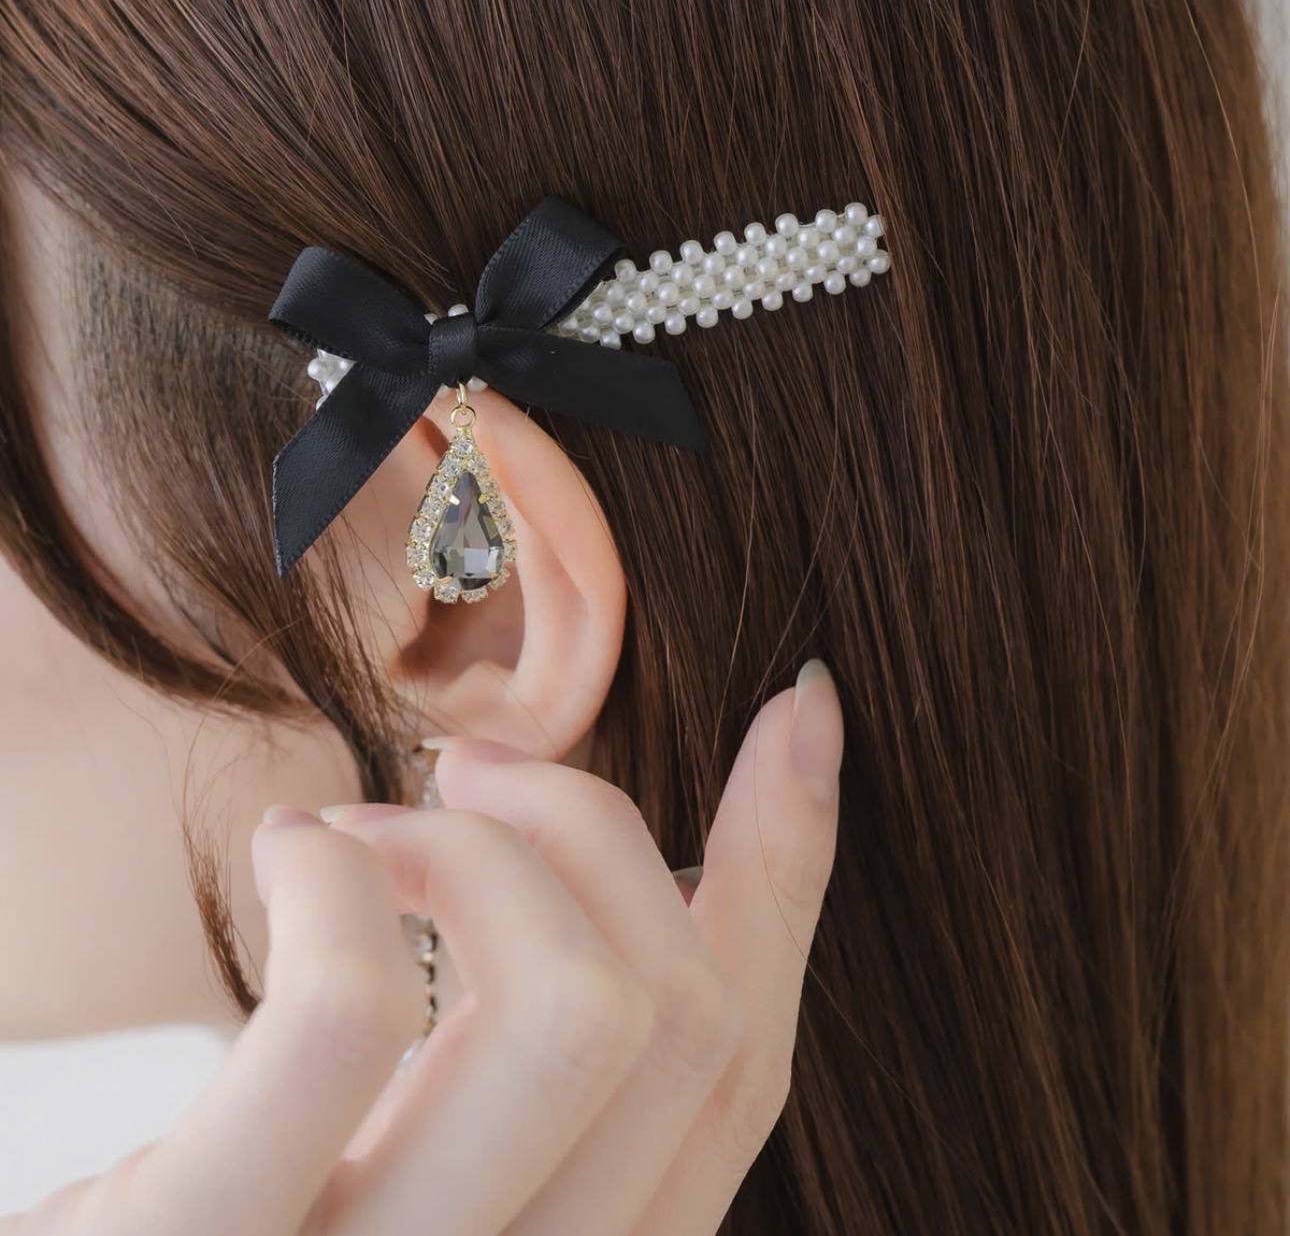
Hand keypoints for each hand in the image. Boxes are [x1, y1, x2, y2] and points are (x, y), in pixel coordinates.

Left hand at [12, 658, 840, 1235]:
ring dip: (476, 841)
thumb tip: (655, 854)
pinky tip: (291, 848)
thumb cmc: (261, 1205)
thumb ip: (548, 1048)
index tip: (800, 706)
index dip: (789, 864)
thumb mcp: (431, 1147)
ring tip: (360, 828)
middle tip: (472, 764)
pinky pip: (349, 1012)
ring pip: (576, 1006)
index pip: (747, 1071)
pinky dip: (337, 871)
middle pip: (684, 1020)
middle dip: (594, 824)